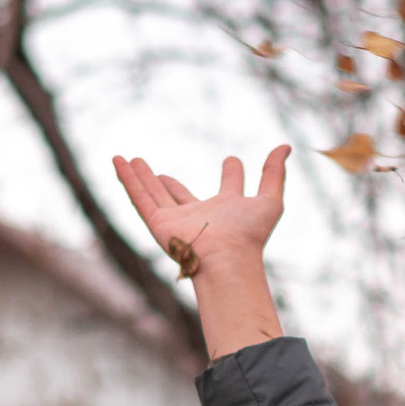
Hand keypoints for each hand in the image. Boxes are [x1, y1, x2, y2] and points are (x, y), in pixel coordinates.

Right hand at [113, 144, 289, 279]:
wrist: (228, 259)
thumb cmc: (250, 235)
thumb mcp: (270, 200)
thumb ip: (274, 173)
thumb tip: (285, 147)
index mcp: (227, 210)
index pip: (227, 188)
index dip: (232, 173)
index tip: (232, 160)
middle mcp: (199, 216)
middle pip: (179, 195)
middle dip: (168, 183)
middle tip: (158, 170)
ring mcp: (176, 221)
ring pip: (153, 194)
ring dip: (140, 177)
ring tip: (128, 160)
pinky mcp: (158, 224)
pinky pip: (139, 198)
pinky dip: (127, 180)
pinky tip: (118, 162)